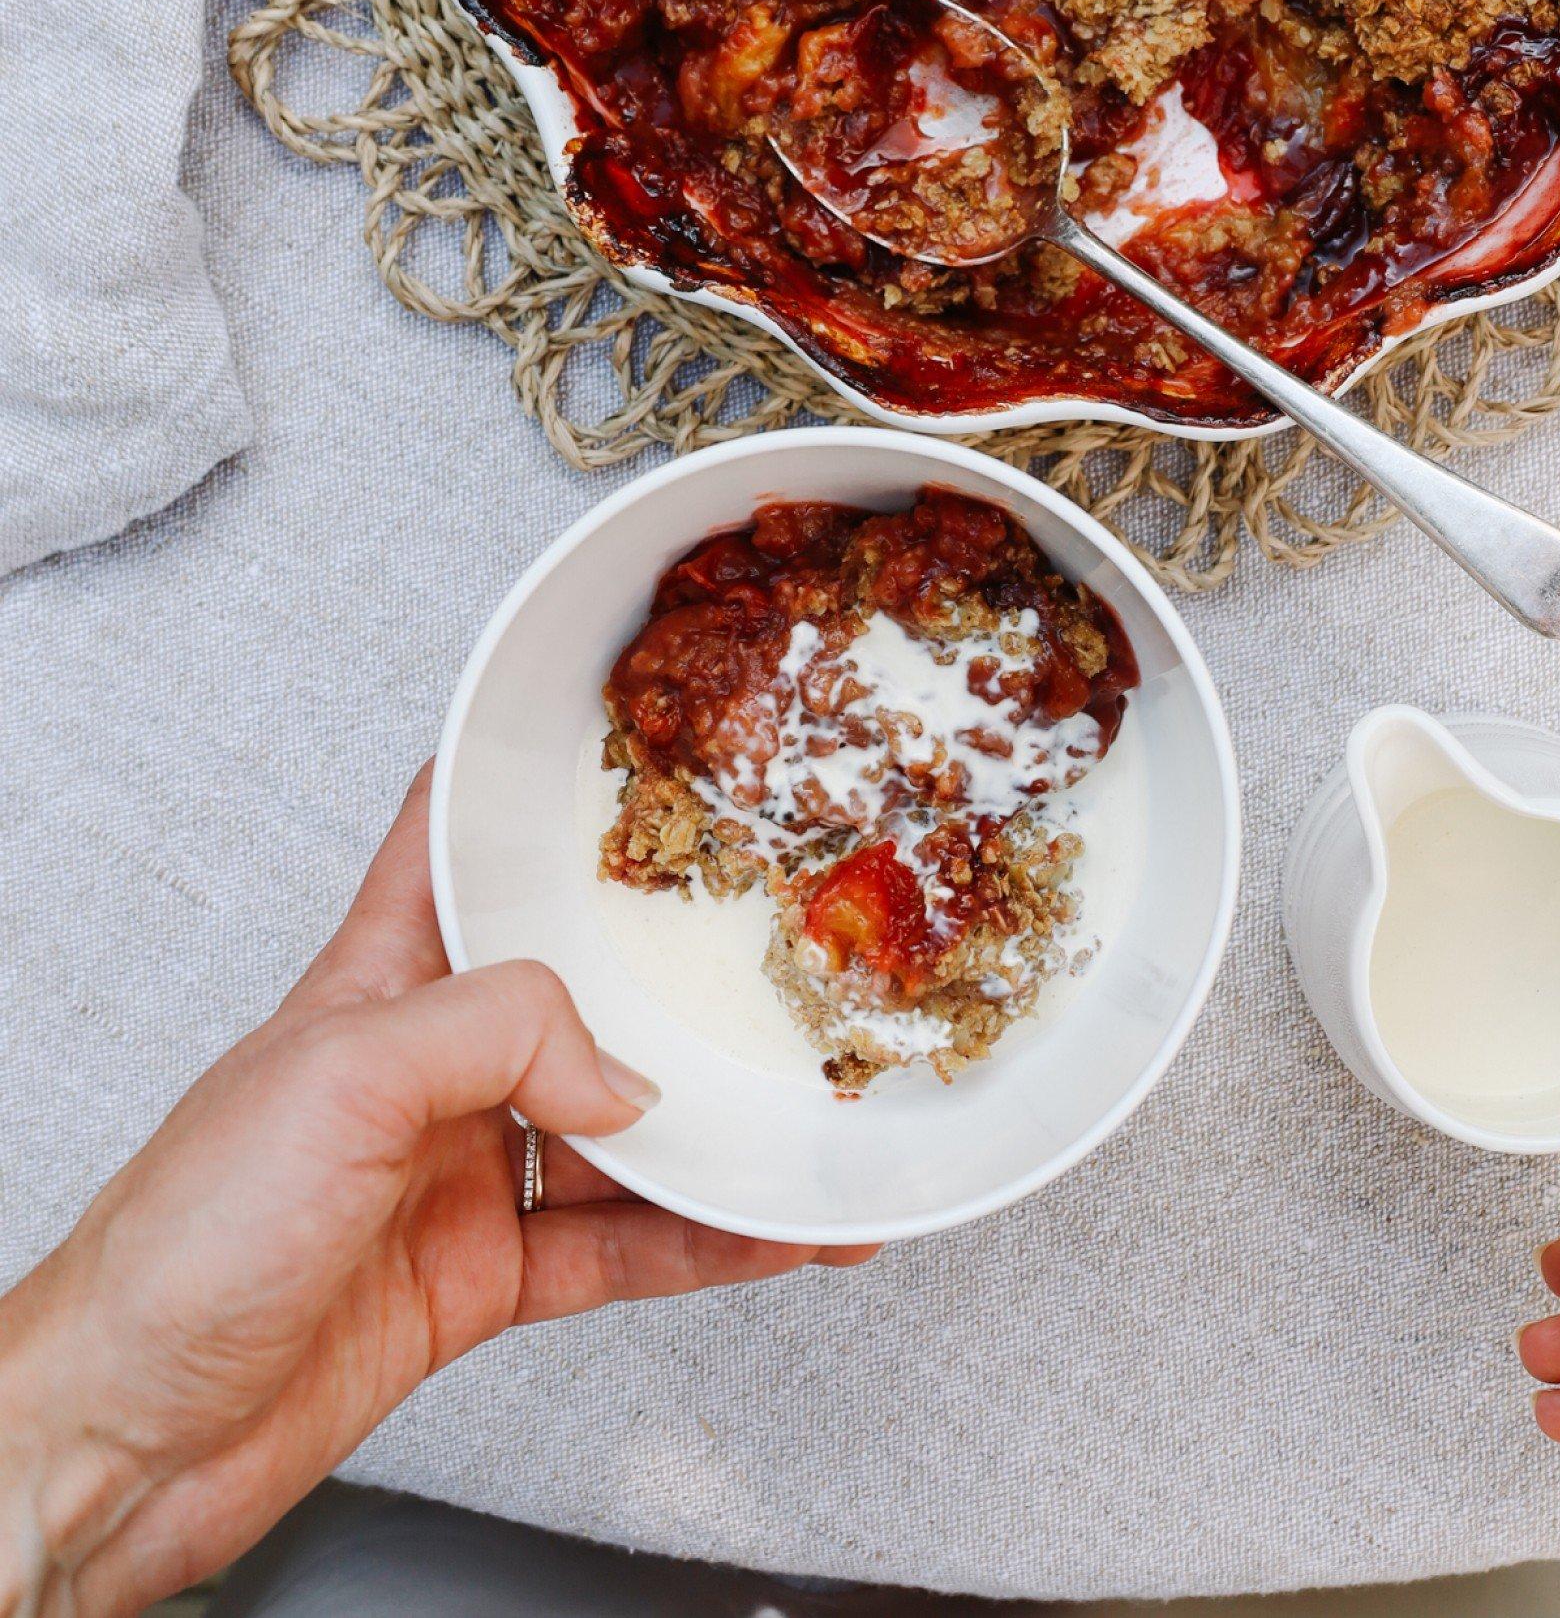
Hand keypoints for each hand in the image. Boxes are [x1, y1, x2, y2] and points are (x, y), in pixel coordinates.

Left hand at [0, 770, 874, 1615]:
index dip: (526, 787)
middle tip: (775, 947)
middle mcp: (428, 1070)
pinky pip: (623, 1248)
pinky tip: (773, 1234)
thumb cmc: (178, 1241)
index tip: (626, 743)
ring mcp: (460, 1174)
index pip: (453, 847)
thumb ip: (500, 1036)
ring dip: (717, 1129)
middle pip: (577, 996)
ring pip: (621, 1130)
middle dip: (673, 974)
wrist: (124, 1436)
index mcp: (378, 981)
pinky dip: (706, 1243)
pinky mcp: (482, 1279)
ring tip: (814, 1114)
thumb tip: (627, 1076)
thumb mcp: (341, 1079)